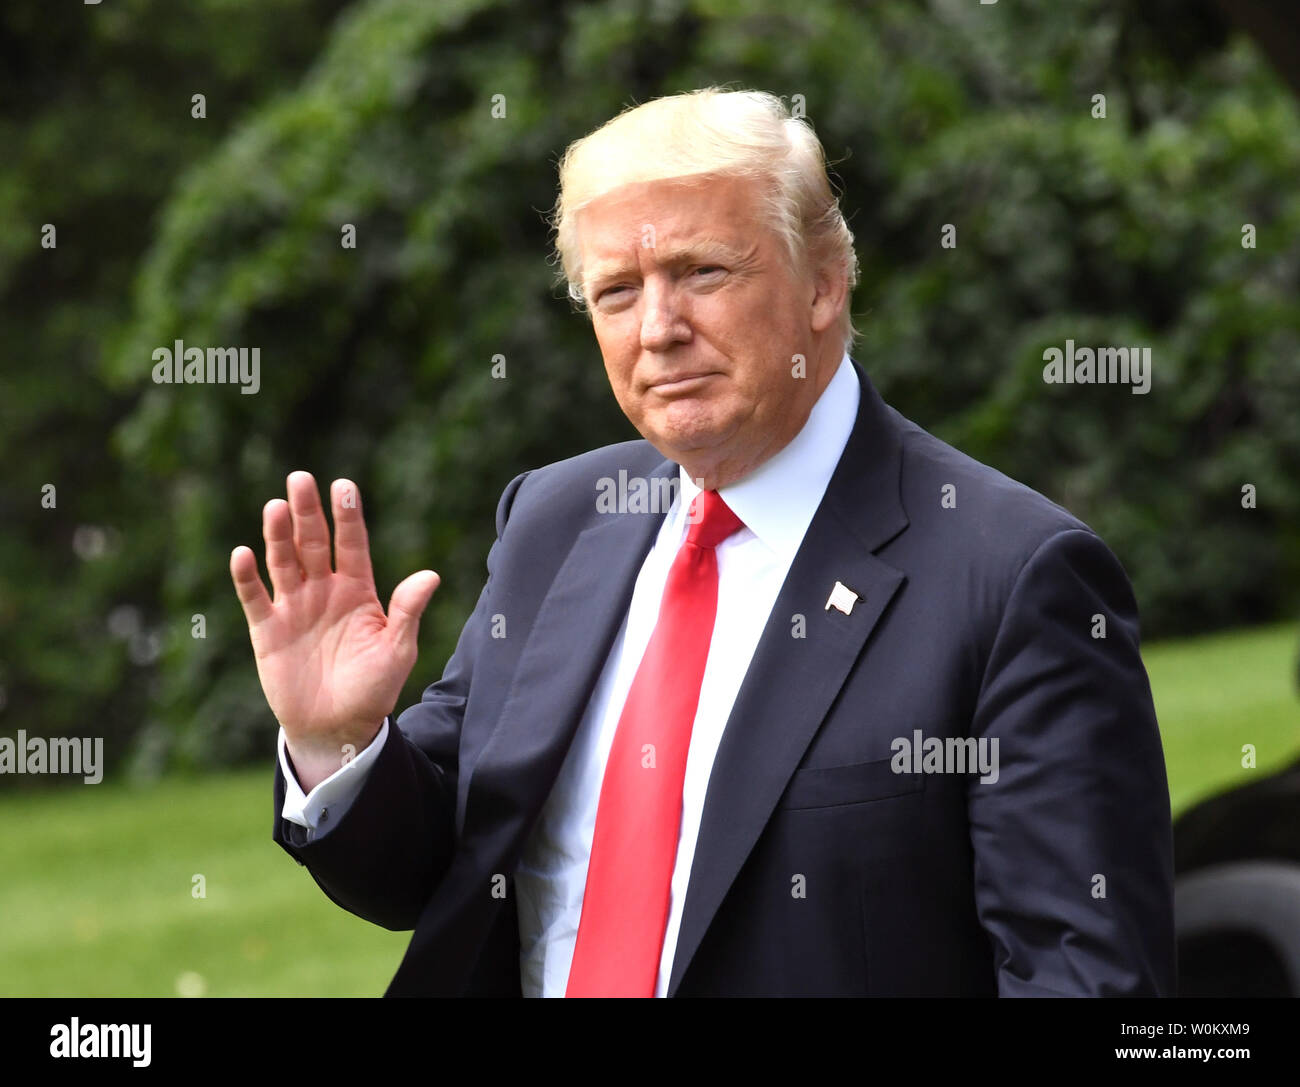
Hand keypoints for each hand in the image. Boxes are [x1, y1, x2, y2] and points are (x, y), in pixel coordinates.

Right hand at [230, 471, 439, 790]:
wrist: (338, 727)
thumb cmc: (374, 688)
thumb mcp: (397, 650)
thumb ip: (407, 611)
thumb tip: (430, 575)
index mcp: (358, 590)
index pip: (352, 544)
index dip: (347, 516)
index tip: (343, 485)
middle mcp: (324, 590)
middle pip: (313, 542)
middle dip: (307, 512)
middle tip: (300, 478)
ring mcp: (294, 607)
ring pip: (283, 561)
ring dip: (277, 535)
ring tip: (276, 507)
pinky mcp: (268, 630)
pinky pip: (255, 597)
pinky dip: (247, 577)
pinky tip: (243, 554)